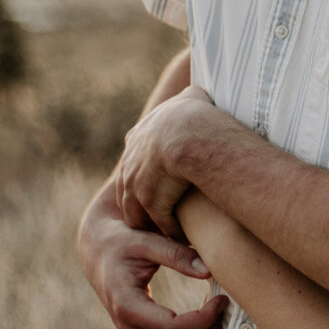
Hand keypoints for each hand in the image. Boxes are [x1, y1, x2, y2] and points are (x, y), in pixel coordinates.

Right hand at [78, 180, 227, 328]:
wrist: (98, 251)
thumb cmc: (122, 242)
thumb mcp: (147, 240)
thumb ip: (177, 254)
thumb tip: (208, 271)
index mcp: (127, 304)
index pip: (172, 328)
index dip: (203, 319)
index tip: (221, 299)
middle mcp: (127, 327)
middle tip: (222, 315)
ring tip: (215, 319)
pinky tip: (203, 322)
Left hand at [117, 85, 217, 237]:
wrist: (188, 134)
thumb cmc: (194, 113)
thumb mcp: (190, 97)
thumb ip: (189, 96)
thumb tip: (198, 91)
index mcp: (137, 138)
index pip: (134, 160)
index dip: (145, 172)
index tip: (158, 181)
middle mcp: (131, 162)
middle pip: (130, 190)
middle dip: (144, 203)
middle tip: (160, 214)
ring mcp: (136, 184)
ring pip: (138, 212)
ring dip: (154, 223)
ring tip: (170, 231)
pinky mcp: (148, 202)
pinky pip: (160, 224)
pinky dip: (172, 232)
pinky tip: (184, 237)